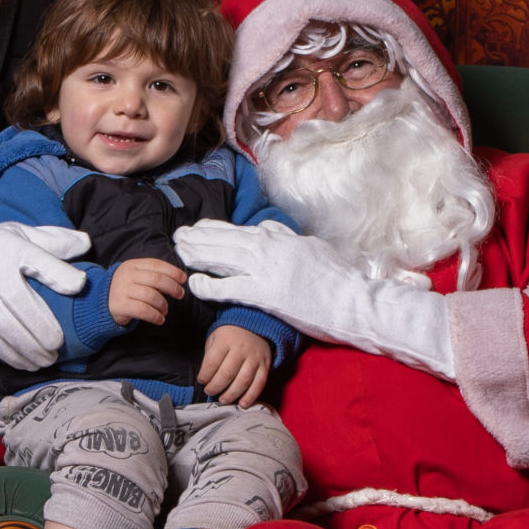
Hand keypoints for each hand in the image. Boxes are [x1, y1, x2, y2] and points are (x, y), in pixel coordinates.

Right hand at [0, 222, 92, 387]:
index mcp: (8, 250)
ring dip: (30, 351)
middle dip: (44, 333)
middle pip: (21, 308)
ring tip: (47, 360)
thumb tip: (86, 244)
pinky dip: (12, 356)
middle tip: (59, 347)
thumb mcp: (20, 235)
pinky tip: (27, 362)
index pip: (37, 262)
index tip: (79, 288)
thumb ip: (54, 240)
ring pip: (6, 331)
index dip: (59, 275)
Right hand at [108, 257, 186, 326]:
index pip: (156, 264)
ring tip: (165, 310)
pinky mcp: (120, 305)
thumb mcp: (135, 277)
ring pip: (151, 296)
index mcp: (133, 265)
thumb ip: (153, 275)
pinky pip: (143, 310)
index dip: (173, 271)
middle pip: (156, 279)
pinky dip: (155, 316)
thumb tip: (178, 280)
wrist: (100, 303)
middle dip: (172, 287)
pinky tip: (159, 319)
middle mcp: (127, 275)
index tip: (183, 279)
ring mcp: (122, 290)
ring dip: (163, 305)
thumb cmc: (125, 290)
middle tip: (180, 295)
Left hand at [175, 220, 454, 378]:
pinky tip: (194, 284)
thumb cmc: (336, 277)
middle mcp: (269, 248)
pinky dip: (210, 285)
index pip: (238, 229)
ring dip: (197, 254)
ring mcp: (267, 270)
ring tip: (178, 252)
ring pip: (222, 257)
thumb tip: (266, 227)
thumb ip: (286, 235)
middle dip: (197, 237)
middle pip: (224, 239)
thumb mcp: (311, 246)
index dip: (213, 229)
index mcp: (279, 238)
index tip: (196, 228)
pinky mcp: (267, 294)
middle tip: (176, 236)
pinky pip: (230, 287)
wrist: (351, 300)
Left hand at [198, 324, 273, 406]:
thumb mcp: (215, 338)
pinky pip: (259, 383)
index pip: (212, 362)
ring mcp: (255, 357)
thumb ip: (210, 356)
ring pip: (243, 381)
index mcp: (225, 340)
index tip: (202, 381)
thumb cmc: (230, 335)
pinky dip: (251, 396)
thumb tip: (206, 379)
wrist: (254, 325)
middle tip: (209, 391)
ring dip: (231, 394)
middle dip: (216, 387)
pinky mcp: (265, 365)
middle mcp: (241, 349)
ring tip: (223, 400)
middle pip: (227, 374)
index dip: (204, 375)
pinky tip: (242, 404)